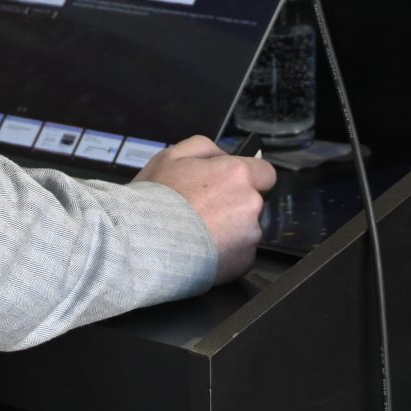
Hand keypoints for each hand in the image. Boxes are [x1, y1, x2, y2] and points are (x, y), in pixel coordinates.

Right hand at [136, 136, 277, 283]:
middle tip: (204, 212)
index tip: (231, 186)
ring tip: (198, 235)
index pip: (266, 172)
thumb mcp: (171, 155)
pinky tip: (202, 251)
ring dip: (230, 231)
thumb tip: (222, 155)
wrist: (145, 243)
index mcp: (238, 174)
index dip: (248, 177)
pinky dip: (226, 255)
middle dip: (235, 205)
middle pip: (254, 202)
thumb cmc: (156, 200)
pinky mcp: (243, 262)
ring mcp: (250, 235)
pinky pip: (240, 255)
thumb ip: (205, 148)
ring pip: (247, 230)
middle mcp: (251, 203)